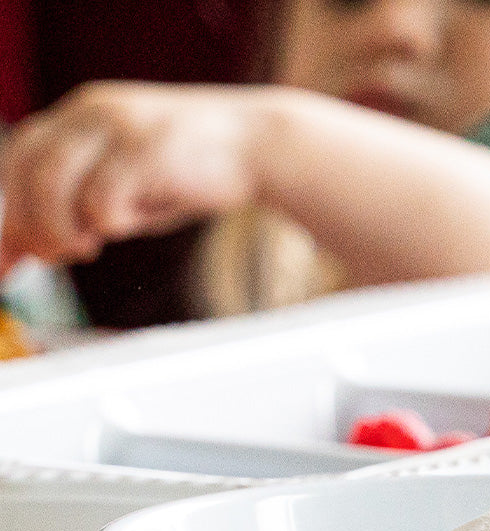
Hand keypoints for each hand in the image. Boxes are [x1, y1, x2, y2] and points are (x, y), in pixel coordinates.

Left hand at [0, 81, 261, 275]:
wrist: (260, 146)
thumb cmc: (193, 174)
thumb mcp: (129, 186)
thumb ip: (80, 207)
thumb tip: (32, 249)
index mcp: (81, 113)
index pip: (18, 157)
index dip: (5, 208)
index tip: (7, 255)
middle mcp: (90, 110)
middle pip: (27, 170)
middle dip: (30, 223)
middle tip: (53, 257)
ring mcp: (117, 126)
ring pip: (54, 185)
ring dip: (62, 229)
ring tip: (87, 249)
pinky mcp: (146, 149)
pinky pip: (102, 201)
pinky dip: (108, 225)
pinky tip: (130, 226)